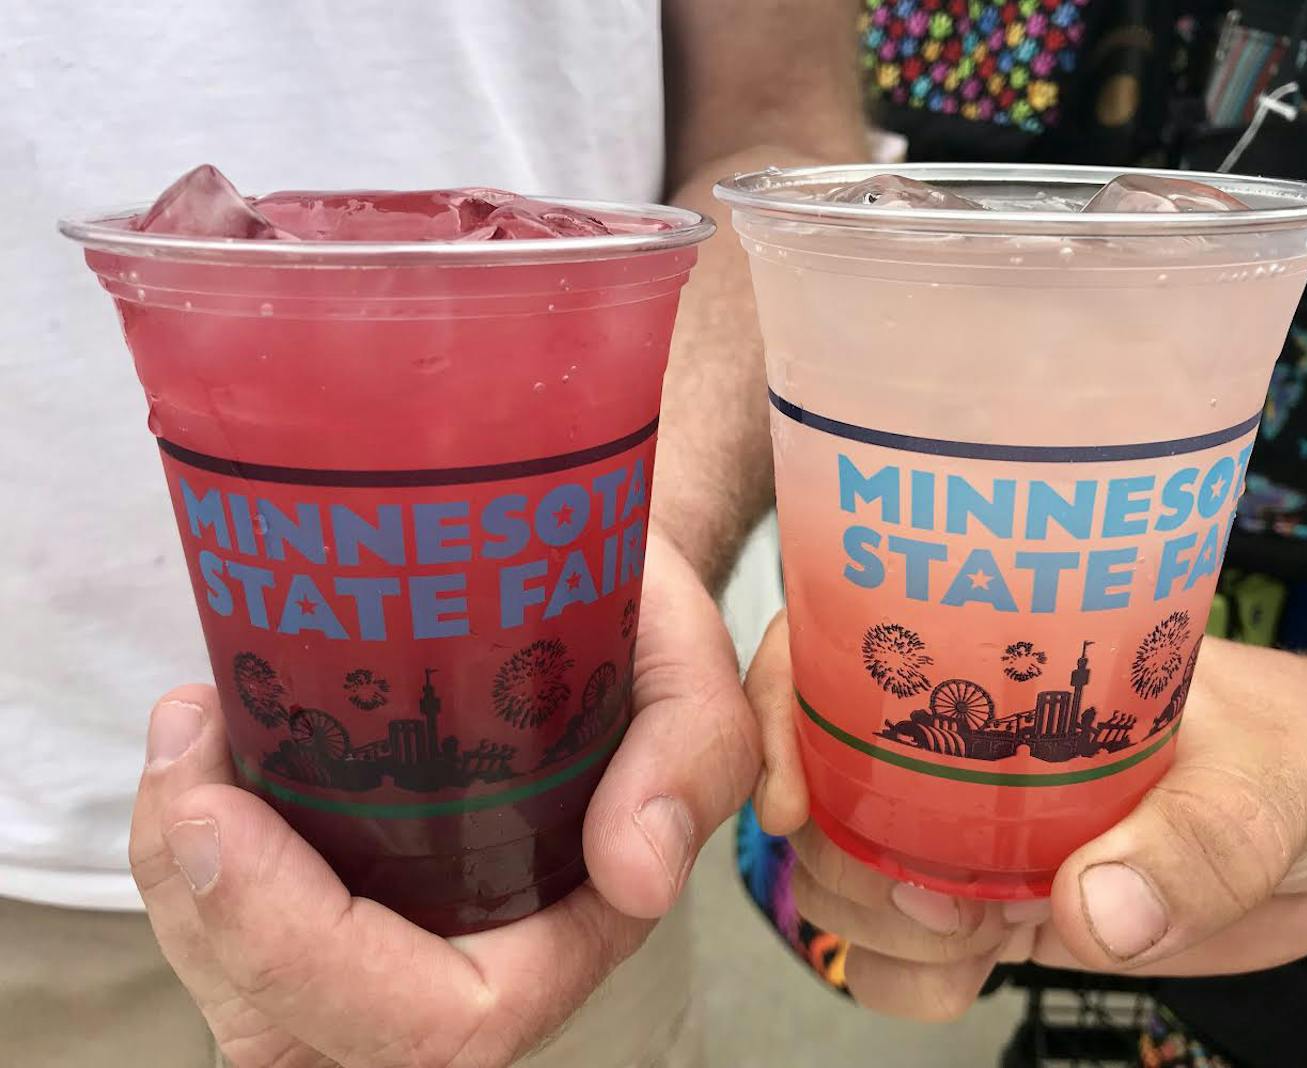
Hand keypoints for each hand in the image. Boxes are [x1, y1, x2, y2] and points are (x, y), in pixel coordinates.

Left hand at [130, 529, 759, 1067]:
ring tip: (189, 732)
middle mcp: (475, 957)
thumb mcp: (686, 664)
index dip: (312, 952)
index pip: (446, 1018)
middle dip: (212, 922)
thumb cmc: (631, 625)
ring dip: (180, 886)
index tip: (225, 807)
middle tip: (187, 756)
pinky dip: (182, 863)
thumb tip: (636, 873)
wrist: (584, 590)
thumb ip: (692, 753)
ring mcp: (397, 938)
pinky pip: (229, 948)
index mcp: (571, 928)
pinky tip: (202, 743)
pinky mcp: (340, 898)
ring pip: (253, 1005)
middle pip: (312, 1036)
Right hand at [748, 611, 1306, 1019]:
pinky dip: (912, 980)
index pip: (838, 651)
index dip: (780, 711)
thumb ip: (1195, 840)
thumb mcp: (1273, 775)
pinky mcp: (1002, 908)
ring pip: (848, 873)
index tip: (785, 795)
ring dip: (872, 922)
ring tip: (965, 934)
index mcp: (997, 662)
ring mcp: (973, 830)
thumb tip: (1085, 911)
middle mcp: (963, 744)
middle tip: (930, 895)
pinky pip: (908, 957)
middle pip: (819, 782)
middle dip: (838, 848)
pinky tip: (972, 973)